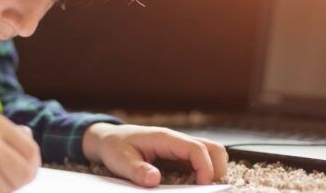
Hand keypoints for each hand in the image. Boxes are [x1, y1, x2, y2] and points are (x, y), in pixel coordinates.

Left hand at [82, 123, 226, 187]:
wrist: (109, 139)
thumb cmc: (115, 147)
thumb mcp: (120, 160)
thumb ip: (137, 170)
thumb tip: (154, 180)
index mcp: (165, 138)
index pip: (196, 148)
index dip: (205, 167)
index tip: (202, 186)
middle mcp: (177, 141)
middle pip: (213, 148)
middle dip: (217, 169)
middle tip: (206, 189)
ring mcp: (180, 148)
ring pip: (211, 153)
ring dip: (213, 170)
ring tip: (202, 189)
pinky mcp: (179, 157)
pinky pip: (200, 162)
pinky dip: (204, 173)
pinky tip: (193, 187)